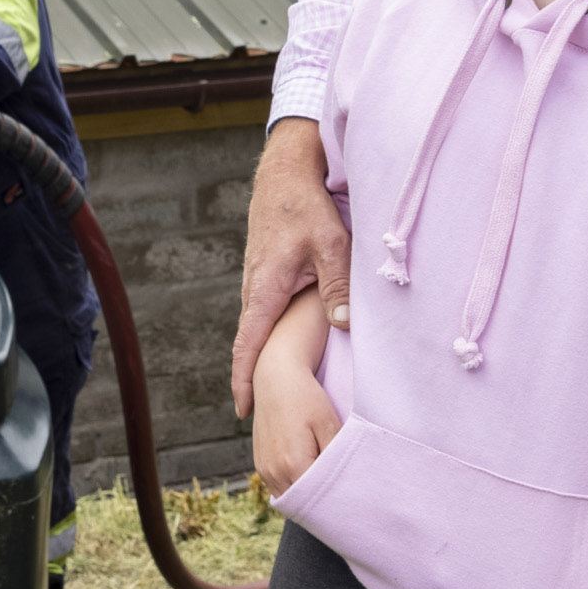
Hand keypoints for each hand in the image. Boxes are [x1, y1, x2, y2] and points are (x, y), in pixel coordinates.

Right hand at [233, 120, 349, 416]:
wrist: (285, 173)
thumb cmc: (305, 206)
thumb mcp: (330, 243)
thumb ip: (336, 285)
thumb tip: (344, 325)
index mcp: (264, 289)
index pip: (248, 345)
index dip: (244, 379)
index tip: (243, 411)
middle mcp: (254, 290)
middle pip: (251, 344)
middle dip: (255, 378)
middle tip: (266, 415)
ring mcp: (258, 283)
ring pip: (258, 329)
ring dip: (262, 358)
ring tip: (275, 392)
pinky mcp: (267, 275)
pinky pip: (265, 314)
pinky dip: (270, 336)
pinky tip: (284, 349)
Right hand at [251, 341, 340, 496]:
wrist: (275, 377)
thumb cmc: (306, 398)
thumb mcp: (329, 424)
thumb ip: (336, 456)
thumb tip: (346, 481)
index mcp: (293, 463)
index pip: (315, 500)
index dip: (331, 503)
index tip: (347, 501)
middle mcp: (273, 470)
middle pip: (299, 504)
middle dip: (317, 503)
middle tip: (338, 499)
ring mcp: (263, 468)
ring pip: (286, 497)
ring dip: (302, 496)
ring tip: (323, 487)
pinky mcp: (260, 463)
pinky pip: (276, 486)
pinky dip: (291, 486)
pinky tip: (307, 476)